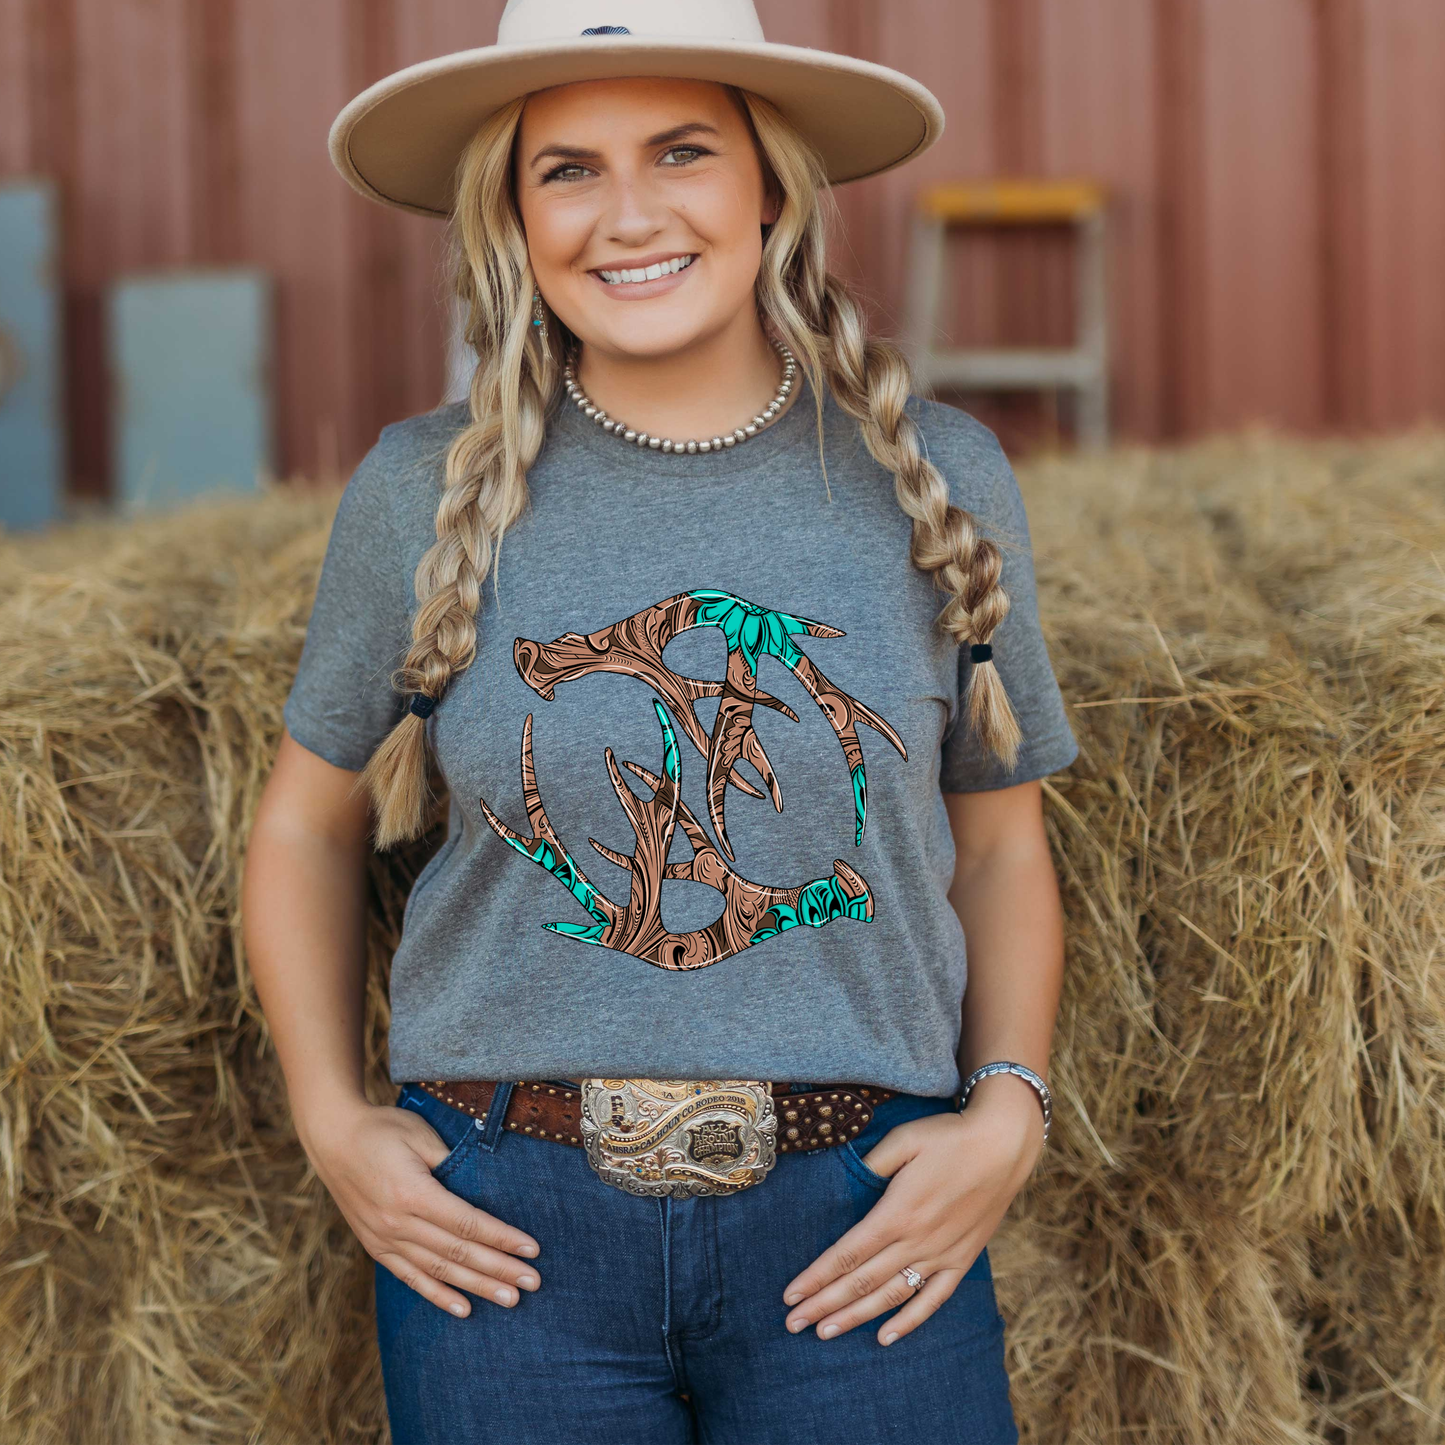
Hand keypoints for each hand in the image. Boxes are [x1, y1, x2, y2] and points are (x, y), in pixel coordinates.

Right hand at [301, 1092, 542, 1318]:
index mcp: (412, 1193)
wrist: (332, 1138)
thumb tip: (484, 1188)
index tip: (532, 1250)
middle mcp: (398, 1223)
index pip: (467, 1223)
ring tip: (509, 1300)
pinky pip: (411, 1277)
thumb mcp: (420, 1135)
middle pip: (458, 1252)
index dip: (502, 1238)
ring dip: (477, 1287)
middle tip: (532, 1283)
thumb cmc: (382, 1129)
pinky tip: (463, 1309)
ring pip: (439, 1271)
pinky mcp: (376, 1247)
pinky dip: (438, 1295)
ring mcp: (384, 1239)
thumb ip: (451, 1163)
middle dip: (499, 1270)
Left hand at [781, 1078, 1043, 1345]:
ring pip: (891, 1295)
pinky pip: (932, 1299)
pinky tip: (886, 1338)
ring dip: (856, 1317)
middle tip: (794, 1325)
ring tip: (826, 1334)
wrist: (1004, 1144)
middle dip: (825, 1305)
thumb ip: (871, 1165)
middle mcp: (917, 1241)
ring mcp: (941, 1254)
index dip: (816, 1278)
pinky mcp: (962, 1259)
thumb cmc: (949, 1136)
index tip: (790, 1296)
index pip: (847, 1255)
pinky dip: (909, 1321)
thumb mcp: (903, 1140)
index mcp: (897, 1212)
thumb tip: (844, 1181)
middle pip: (862, 1282)